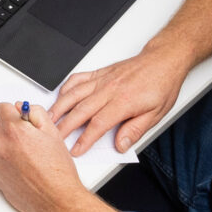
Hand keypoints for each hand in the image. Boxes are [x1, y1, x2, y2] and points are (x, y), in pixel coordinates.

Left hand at [0, 102, 89, 211]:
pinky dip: (6, 162)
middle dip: (11, 128)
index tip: (20, 118)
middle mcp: (1, 145)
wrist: (57, 200)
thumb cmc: (58, 171)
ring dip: (9, 145)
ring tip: (29, 158)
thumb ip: (35, 113)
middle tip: (30, 140)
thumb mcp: (53, 133)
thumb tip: (22, 107)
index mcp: (15, 131)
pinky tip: (23, 168)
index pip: (1, 108)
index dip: (13, 112)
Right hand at [51, 50, 182, 154]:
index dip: (85, 139)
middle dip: (65, 127)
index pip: (98, 124)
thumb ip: (135, 131)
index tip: (76, 150)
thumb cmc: (161, 85)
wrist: (163, 61)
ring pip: (74, 94)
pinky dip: (67, 87)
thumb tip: (120, 145)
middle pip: (81, 110)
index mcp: (123, 102)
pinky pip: (78, 78)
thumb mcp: (156, 114)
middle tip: (54, 138)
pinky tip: (61, 96)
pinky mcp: (100, 72)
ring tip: (48, 118)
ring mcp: (103, 79)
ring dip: (59, 107)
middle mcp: (109, 89)